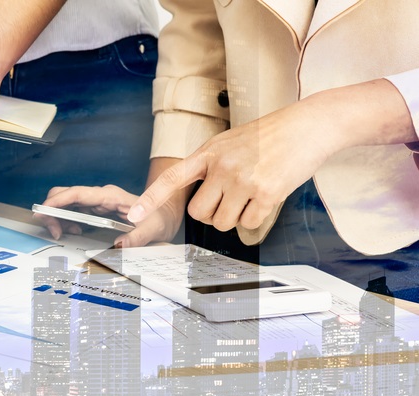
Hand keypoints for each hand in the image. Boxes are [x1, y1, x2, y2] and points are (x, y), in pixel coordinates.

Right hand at [37, 185, 183, 247]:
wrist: (165, 215)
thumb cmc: (159, 218)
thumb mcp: (152, 229)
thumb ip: (137, 238)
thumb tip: (119, 247)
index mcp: (110, 195)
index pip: (78, 193)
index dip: (57, 201)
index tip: (44, 210)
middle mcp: (100, 196)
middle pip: (66, 195)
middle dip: (52, 210)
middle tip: (53, 230)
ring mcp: (96, 202)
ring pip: (66, 203)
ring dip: (58, 218)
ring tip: (62, 233)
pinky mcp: (95, 210)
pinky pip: (73, 212)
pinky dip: (66, 221)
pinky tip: (73, 231)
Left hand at [127, 79, 417, 231]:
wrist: (308, 126)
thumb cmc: (270, 135)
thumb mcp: (230, 141)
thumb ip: (210, 166)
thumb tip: (202, 200)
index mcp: (208, 152)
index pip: (172, 178)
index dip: (150, 199)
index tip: (132, 215)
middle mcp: (221, 166)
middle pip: (199, 213)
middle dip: (213, 214)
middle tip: (230, 199)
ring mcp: (243, 180)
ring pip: (223, 223)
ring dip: (235, 218)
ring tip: (250, 195)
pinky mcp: (266, 192)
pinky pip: (248, 224)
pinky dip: (256, 218)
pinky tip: (266, 197)